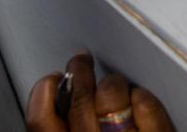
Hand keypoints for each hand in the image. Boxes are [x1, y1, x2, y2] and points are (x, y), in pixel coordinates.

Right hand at [26, 52, 173, 131]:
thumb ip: (66, 130)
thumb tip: (60, 100)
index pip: (40, 120)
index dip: (43, 93)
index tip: (52, 79)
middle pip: (79, 100)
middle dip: (79, 72)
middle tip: (81, 61)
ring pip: (111, 95)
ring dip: (114, 83)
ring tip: (116, 84)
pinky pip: (146, 105)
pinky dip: (144, 98)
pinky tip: (141, 99)